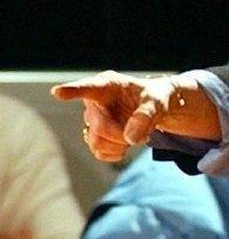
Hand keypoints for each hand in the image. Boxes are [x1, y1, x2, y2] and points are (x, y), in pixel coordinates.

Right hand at [51, 71, 219, 161]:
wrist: (160, 109)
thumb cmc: (157, 97)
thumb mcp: (159, 101)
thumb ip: (147, 115)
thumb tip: (129, 137)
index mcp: (108, 85)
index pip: (87, 87)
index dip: (72, 90)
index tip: (58, 92)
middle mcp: (95, 101)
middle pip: (98, 127)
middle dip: (122, 134)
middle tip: (145, 133)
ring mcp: (94, 119)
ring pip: (96, 142)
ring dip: (120, 144)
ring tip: (137, 134)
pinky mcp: (97, 135)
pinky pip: (99, 152)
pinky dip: (116, 153)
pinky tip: (127, 143)